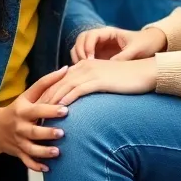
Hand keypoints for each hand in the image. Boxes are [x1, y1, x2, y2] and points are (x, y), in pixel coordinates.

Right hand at [0, 67, 70, 172]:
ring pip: (30, 150)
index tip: (65, 110)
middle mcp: (20, 127)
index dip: (50, 110)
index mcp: (23, 111)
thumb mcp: (28, 94)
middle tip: (62, 133)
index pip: (37, 110)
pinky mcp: (19, 153)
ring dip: (43, 152)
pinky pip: (26, 162)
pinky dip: (35, 166)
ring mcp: (19, 142)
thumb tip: (66, 69)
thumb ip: (46, 82)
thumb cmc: (17, 108)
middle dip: (47, 133)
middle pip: (33, 132)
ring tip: (57, 152)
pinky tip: (48, 169)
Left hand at [39, 58, 157, 106]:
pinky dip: (67, 99)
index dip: (47, 92)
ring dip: (51, 101)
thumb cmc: (129, 80)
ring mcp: (92, 72)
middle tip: (33, 114)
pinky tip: (60, 109)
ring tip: (41, 115)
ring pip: (64, 86)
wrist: (147, 72)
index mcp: (85, 65)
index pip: (60, 79)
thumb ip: (93, 86)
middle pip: (58, 82)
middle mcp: (85, 65)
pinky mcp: (99, 80)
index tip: (37, 106)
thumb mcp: (106, 82)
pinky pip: (79, 90)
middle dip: (44, 98)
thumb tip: (83, 101)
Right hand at [71, 26, 166, 63]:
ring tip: (82, 71)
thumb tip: (109, 66)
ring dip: (78, 58)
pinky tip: (86, 75)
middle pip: (80, 40)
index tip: (90, 60)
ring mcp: (99, 46)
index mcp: (109, 32)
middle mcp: (101, 38)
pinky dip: (82, 64)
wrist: (152, 45)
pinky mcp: (99, 56)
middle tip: (83, 66)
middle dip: (79, 52)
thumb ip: (123, 57)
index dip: (87, 46)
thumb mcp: (136, 50)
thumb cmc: (145, 44)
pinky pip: (85, 58)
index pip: (90, 35)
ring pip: (80, 48)